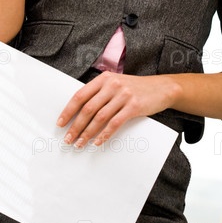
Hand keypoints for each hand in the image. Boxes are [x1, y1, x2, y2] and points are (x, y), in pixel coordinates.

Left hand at [56, 71, 175, 147]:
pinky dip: (104, 134)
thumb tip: (78, 111)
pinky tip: (97, 142)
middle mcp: (112, 85)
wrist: (161, 88)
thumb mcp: (116, 83)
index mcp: (104, 78)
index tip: (60, 123)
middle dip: (75, 126)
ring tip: (79, 144)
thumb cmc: (135, 88)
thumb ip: (100, 92)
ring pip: (99, 117)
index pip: (80, 95)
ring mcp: (123, 95)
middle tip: (68, 139)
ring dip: (87, 133)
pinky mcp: (134, 106)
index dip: (68, 110)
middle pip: (88, 108)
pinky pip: (115, 123)